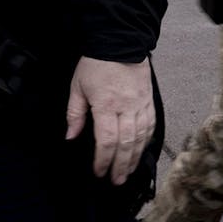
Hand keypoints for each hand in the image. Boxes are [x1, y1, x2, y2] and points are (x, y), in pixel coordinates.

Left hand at [66, 57, 154, 184]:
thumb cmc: (96, 63)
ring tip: (129, 171)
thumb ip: (74, 114)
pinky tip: (143, 149)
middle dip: (121, 165)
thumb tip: (71, 137)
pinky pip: (151, 123)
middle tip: (116, 181)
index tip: (99, 172)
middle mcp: (126, 106)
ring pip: (141, 136)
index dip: (103, 160)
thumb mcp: (77, 87)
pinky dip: (147, 139)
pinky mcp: (149, 99)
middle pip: (126, 143)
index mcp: (105, 105)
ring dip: (135, 156)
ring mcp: (141, 103)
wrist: (121, 41)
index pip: (106, 140)